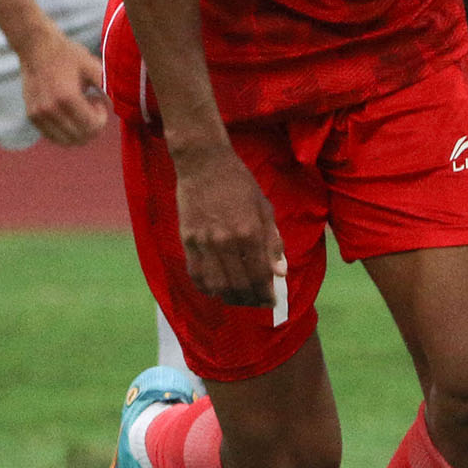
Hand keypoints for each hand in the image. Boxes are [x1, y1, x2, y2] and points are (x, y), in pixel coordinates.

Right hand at [16, 29, 110, 146]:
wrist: (36, 47)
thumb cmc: (67, 55)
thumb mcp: (92, 66)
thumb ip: (107, 87)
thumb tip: (118, 105)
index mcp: (66, 97)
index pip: (91, 127)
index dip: (102, 118)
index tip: (98, 100)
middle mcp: (49, 109)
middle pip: (81, 138)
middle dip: (92, 126)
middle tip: (91, 105)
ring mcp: (38, 115)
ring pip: (66, 141)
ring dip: (78, 130)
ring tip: (79, 108)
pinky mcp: (31, 116)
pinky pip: (53, 137)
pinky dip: (65, 131)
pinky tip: (68, 112)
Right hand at [170, 140, 284, 308]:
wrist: (204, 165)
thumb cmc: (240, 184)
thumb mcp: (264, 208)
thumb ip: (272, 242)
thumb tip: (280, 272)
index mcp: (250, 232)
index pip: (260, 275)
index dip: (266, 293)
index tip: (272, 301)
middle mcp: (226, 241)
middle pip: (238, 285)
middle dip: (250, 300)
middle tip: (257, 303)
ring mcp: (203, 242)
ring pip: (216, 284)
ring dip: (229, 297)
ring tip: (239, 299)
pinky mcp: (187, 240)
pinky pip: (195, 273)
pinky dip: (206, 287)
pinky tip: (216, 289)